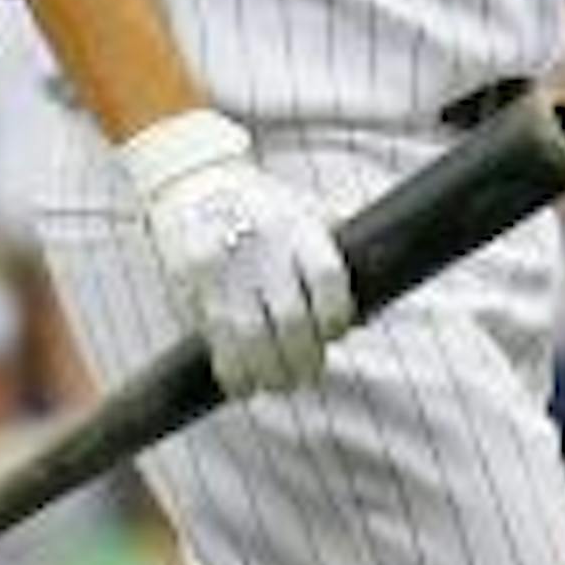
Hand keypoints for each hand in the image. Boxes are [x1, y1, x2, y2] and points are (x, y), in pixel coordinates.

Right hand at [120, 109, 355, 395]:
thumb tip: (370, 308)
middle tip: (308, 372)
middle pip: (292, 318)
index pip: (328, 276)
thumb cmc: (263, 205)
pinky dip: (235, 373)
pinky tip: (245, 384)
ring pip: (252, 338)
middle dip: (304, 358)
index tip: (335, 332)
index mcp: (296, 224)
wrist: (195, 180)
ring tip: (280, 382)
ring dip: (272, 374)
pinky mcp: (194, 285)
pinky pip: (217, 342)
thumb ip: (336, 249)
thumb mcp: (304, 209)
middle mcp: (262, 245)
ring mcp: (225, 267)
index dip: (336, 315)